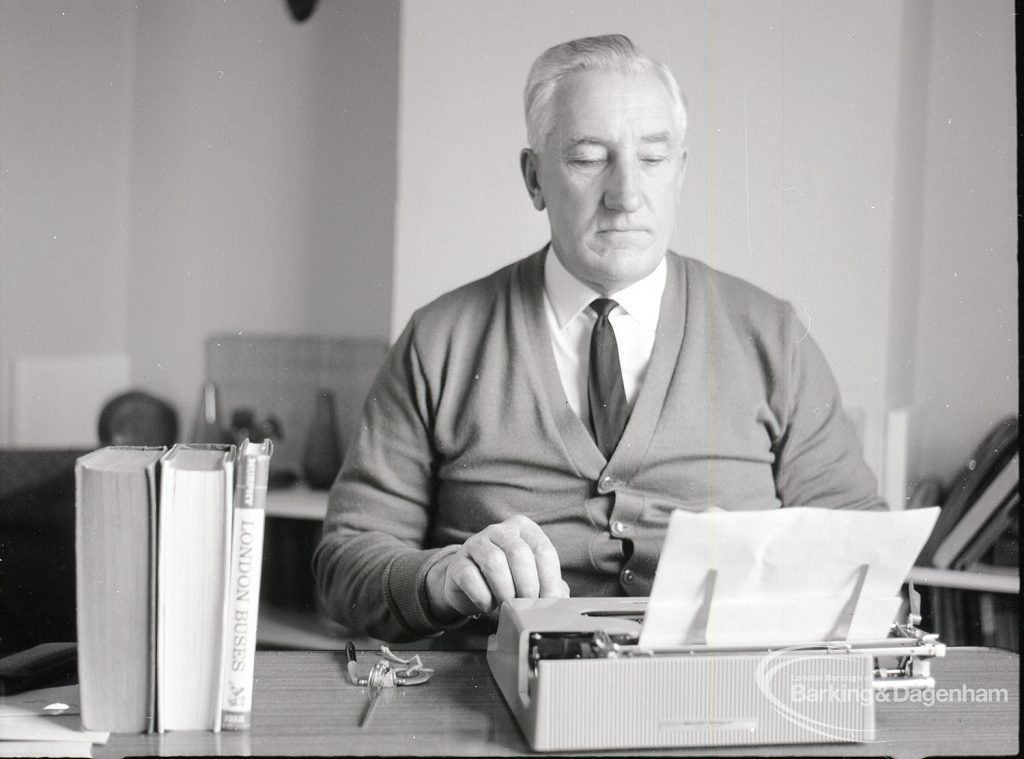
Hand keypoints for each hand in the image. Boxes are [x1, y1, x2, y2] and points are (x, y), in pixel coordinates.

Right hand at [425, 515, 568, 618]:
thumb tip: (561, 602)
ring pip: (495, 562)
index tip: (548, 603)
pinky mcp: (458, 562)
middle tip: (527, 607)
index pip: (544, 550)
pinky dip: (483, 597)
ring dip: (505, 591)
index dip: (549, 581)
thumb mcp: (533, 579)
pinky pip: (470, 577)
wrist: (471, 586)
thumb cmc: (509, 581)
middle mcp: (500, 530)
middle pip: (519, 554)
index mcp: (525, 529)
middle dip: (527, 587)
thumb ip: (550, 587)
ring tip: (507, 606)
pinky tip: (488, 605)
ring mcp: (476, 543)